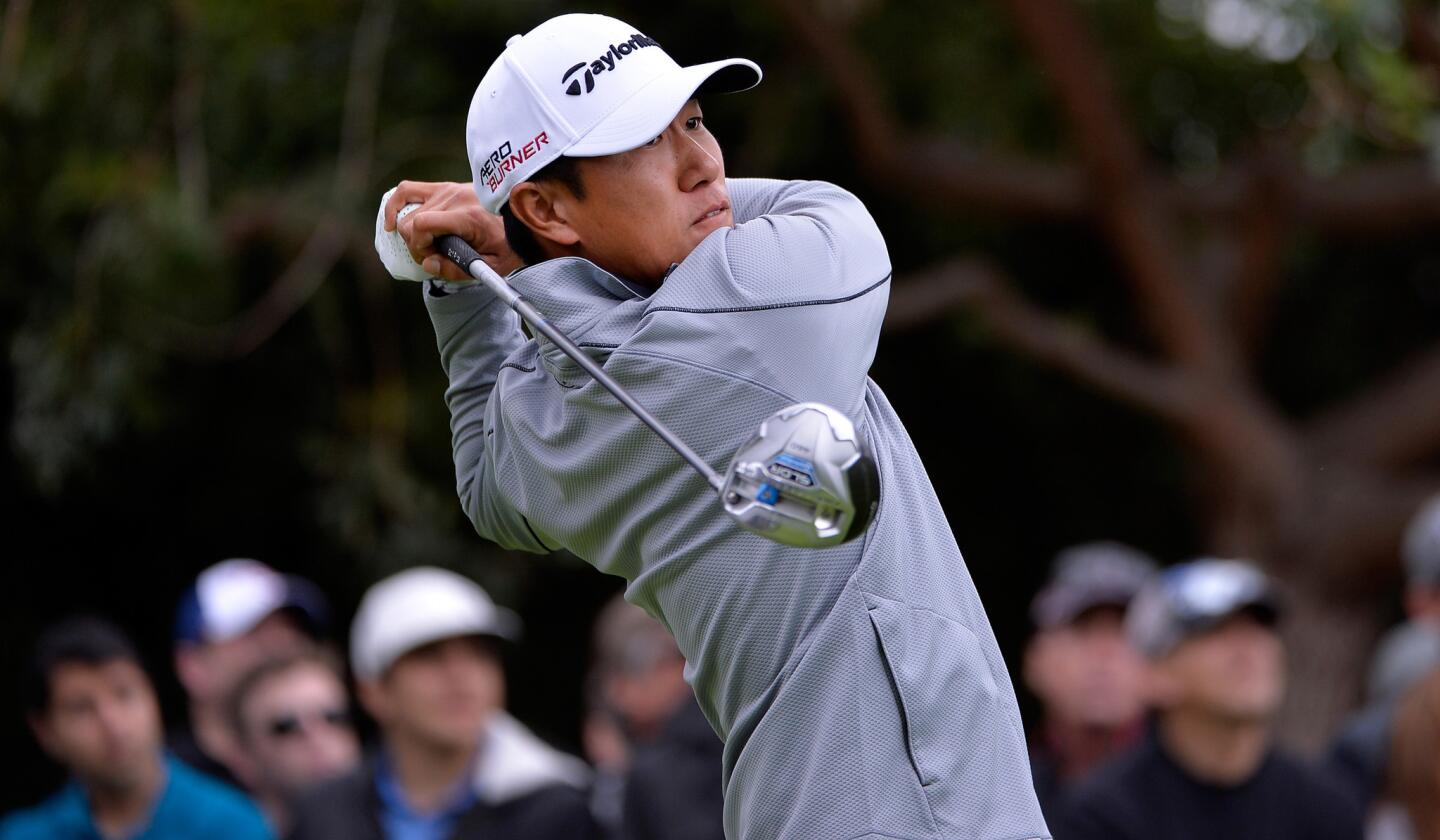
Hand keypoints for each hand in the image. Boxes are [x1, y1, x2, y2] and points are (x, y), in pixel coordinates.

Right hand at [383, 181, 521, 280]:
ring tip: (426, 243)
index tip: (432, 258)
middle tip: (434, 255)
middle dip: (415, 244)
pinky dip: (395, 205)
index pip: (422, 225)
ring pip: (406, 210)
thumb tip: (428, 264)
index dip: (419, 246)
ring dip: (409, 231)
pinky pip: (407, 190)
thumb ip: (458, 270)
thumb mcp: (492, 267)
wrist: (524, 219)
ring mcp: (448, 189)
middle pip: (411, 220)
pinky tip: (392, 223)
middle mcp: (455, 198)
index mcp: (467, 216)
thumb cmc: (509, 245)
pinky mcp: (444, 187)